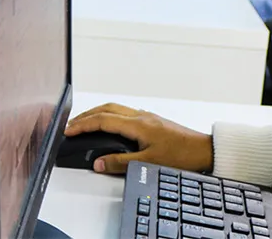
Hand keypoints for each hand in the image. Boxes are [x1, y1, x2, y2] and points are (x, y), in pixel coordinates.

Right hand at [64, 103, 212, 173]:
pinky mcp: (152, 122)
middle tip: (71, 125)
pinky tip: (109, 126)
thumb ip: (121, 163)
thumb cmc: (181, 155)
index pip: (103, 119)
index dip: (83, 124)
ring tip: (85, 124)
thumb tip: (99, 163)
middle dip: (87, 115)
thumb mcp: (148, 162)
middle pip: (108, 108)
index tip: (68, 130)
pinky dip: (111, 116)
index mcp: (138, 124)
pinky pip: (125, 113)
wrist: (203, 150)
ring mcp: (148, 117)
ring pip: (116, 109)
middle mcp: (142, 116)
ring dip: (98, 114)